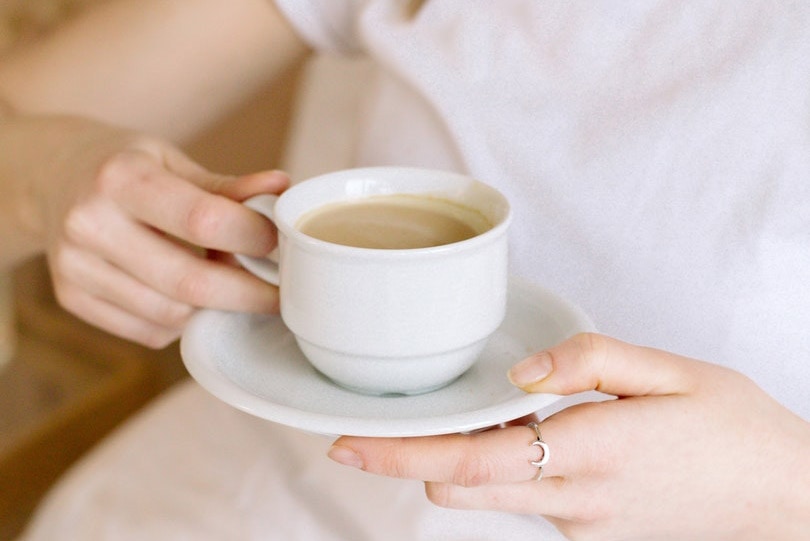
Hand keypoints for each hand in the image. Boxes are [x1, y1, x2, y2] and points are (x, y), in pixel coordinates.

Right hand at [10, 114, 286, 346]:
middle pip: (190, 281)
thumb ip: (226, 187)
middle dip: (247, 293)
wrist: (52, 179)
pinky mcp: (71, 298)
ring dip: (215, 308)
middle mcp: (90, 223)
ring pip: (172, 315)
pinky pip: (149, 332)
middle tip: (279, 294)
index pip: (203, 220)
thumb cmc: (126, 167)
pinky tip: (188, 296)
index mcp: (120, 177)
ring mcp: (74, 266)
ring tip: (229, 283)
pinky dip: (182, 321)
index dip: (252, 238)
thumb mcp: (172, 161)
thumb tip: (280, 190)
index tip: (279, 244)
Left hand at [328, 333, 809, 539]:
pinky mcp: (588, 532)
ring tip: (469, 417)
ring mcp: (579, 524)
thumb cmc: (733, 426)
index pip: (471, 461)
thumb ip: (587, 361)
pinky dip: (501, 469)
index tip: (348, 443)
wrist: (784, 497)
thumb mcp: (671, 370)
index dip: (401, 455)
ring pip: (485, 496)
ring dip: (460, 461)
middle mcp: (575, 498)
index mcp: (593, 449)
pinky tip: (524, 435)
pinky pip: (521, 499)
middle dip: (414, 458)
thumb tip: (520, 372)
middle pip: (459, 487)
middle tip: (385, 422)